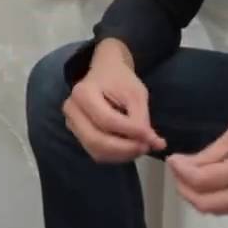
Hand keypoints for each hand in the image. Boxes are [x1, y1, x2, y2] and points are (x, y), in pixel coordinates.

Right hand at [62, 43, 166, 163]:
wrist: (105, 72)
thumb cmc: (120, 80)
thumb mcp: (136, 94)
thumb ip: (142, 120)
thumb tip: (155, 145)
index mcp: (83, 93)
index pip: (107, 121)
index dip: (130, 132)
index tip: (151, 136)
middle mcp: (72, 111)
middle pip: (96, 140)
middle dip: (125, 149)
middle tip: (147, 147)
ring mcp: (72, 124)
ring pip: (96, 151)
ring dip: (121, 155)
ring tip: (141, 147)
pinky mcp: (77, 135)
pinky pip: (96, 152)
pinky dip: (116, 155)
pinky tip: (130, 148)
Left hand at [167, 106, 227, 214]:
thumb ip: (212, 152)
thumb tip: (185, 164)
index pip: (201, 181)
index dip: (181, 172)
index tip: (173, 159)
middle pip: (205, 204)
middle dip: (185, 189)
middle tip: (177, 170)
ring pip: (218, 210)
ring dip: (198, 196)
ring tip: (190, 174)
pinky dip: (216, 198)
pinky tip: (211, 180)